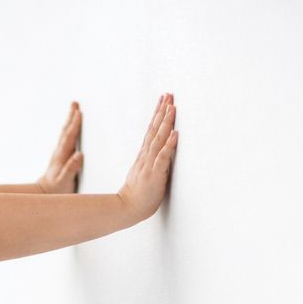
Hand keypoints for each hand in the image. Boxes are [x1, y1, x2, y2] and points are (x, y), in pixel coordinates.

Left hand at [36, 101, 83, 193]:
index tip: (79, 113)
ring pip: (65, 134)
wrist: (44, 194)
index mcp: (61, 157)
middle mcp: (59, 153)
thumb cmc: (56, 190)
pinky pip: (66, 139)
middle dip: (71, 117)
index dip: (74, 125)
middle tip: (75, 103)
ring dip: (70, 121)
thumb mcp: (64, 182)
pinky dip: (70, 130)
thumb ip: (70, 169)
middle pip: (66, 132)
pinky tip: (72, 127)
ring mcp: (59, 154)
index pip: (69, 138)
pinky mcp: (61, 156)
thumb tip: (78, 155)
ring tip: (74, 109)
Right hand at [118, 93, 177, 219]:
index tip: (164, 100)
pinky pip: (163, 157)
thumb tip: (158, 150)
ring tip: (172, 107)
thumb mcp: (143, 172)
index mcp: (144, 156)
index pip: (151, 130)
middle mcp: (146, 156)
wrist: (127, 208)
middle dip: (162, 111)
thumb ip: (150, 160)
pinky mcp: (155, 174)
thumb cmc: (137, 194)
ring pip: (158, 139)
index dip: (158, 114)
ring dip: (166, 122)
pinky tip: (175, 134)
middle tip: (169, 95)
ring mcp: (150, 164)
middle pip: (154, 129)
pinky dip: (169, 145)